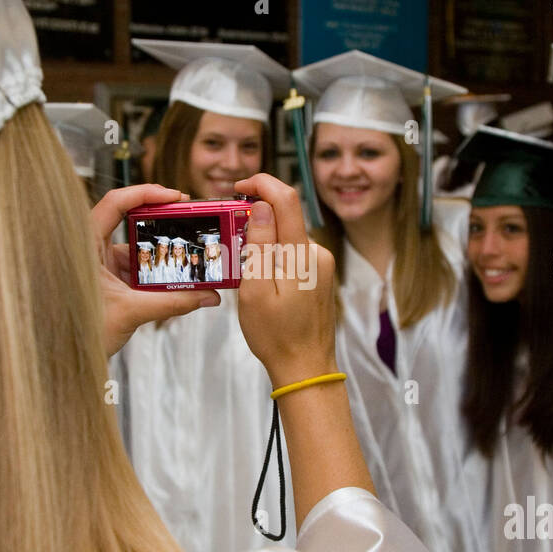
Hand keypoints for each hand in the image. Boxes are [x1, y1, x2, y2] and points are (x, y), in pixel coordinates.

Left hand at [90, 184, 219, 356]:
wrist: (65, 359)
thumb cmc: (81, 332)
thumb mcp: (131, 313)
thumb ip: (172, 302)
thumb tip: (207, 296)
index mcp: (86, 244)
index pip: (115, 202)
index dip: (146, 193)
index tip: (175, 197)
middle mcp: (91, 249)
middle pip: (129, 219)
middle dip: (161, 217)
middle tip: (189, 215)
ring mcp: (100, 264)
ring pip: (135, 246)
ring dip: (160, 248)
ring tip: (188, 248)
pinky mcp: (108, 279)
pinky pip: (135, 266)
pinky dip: (155, 269)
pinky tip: (175, 275)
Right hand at [233, 174, 336, 387]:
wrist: (306, 367)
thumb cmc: (275, 335)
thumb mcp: (255, 290)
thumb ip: (259, 244)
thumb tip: (262, 206)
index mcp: (300, 254)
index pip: (285, 198)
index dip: (261, 183)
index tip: (238, 188)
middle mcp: (316, 253)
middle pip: (285, 217)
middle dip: (256, 218)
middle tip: (231, 239)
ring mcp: (321, 265)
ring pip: (287, 237)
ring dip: (264, 242)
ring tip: (244, 272)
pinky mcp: (319, 276)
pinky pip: (292, 254)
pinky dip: (274, 257)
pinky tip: (261, 282)